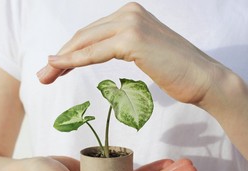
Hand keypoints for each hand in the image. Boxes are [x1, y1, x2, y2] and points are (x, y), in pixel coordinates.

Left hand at [37, 2, 224, 104]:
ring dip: (61, 60)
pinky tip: (58, 67)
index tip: (55, 66)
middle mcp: (129, 12)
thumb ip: (124, 46)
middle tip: (43, 74)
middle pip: (84, 35)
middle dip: (60, 55)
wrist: (205, 80)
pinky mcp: (134, 39)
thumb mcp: (146, 53)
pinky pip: (95, 52)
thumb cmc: (177, 72)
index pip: (92, 33)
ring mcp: (132, 23)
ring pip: (85, 42)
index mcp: (132, 14)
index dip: (70, 50)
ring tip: (45, 75)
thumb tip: (103, 51)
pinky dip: (74, 61)